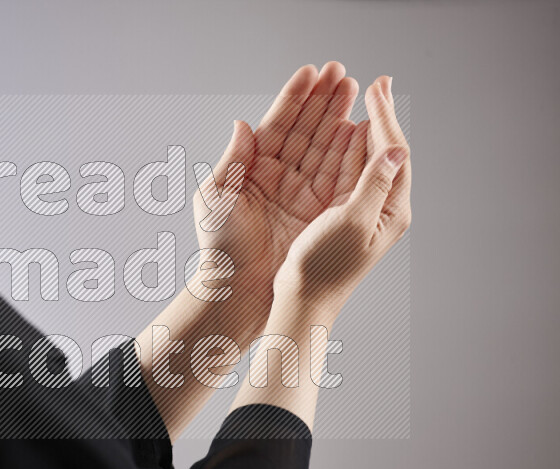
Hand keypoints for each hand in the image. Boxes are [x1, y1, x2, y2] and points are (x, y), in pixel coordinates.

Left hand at [192, 62, 359, 317]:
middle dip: (323, 100)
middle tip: (342, 72)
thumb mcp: (216, 199)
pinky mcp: (318, 210)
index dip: (294, 98)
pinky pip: (336, 174)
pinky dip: (349, 151)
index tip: (311, 72)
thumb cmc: (219, 248)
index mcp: (253, 168)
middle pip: (306, 129)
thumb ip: (232, 161)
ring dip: (339, 117)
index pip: (277, 124)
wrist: (238, 289)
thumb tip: (242, 124)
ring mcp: (300, 192)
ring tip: (355, 90)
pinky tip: (360, 128)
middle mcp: (279, 176)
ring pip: (324, 146)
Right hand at [274, 76, 411, 321]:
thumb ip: (374, 185)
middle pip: (385, 151)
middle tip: (377, 83)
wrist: (303, 299)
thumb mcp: (352, 224)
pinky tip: (346, 132)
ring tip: (364, 98)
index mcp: (391, 211)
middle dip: (380, 115)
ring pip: (367, 158)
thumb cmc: (324, 268)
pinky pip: (350, 172)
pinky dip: (348, 147)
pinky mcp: (343, 213)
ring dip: (365, 126)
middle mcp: (382, 208)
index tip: (376, 89)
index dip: (385, 118)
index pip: (394, 153)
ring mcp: (363, 210)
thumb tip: (394, 150)